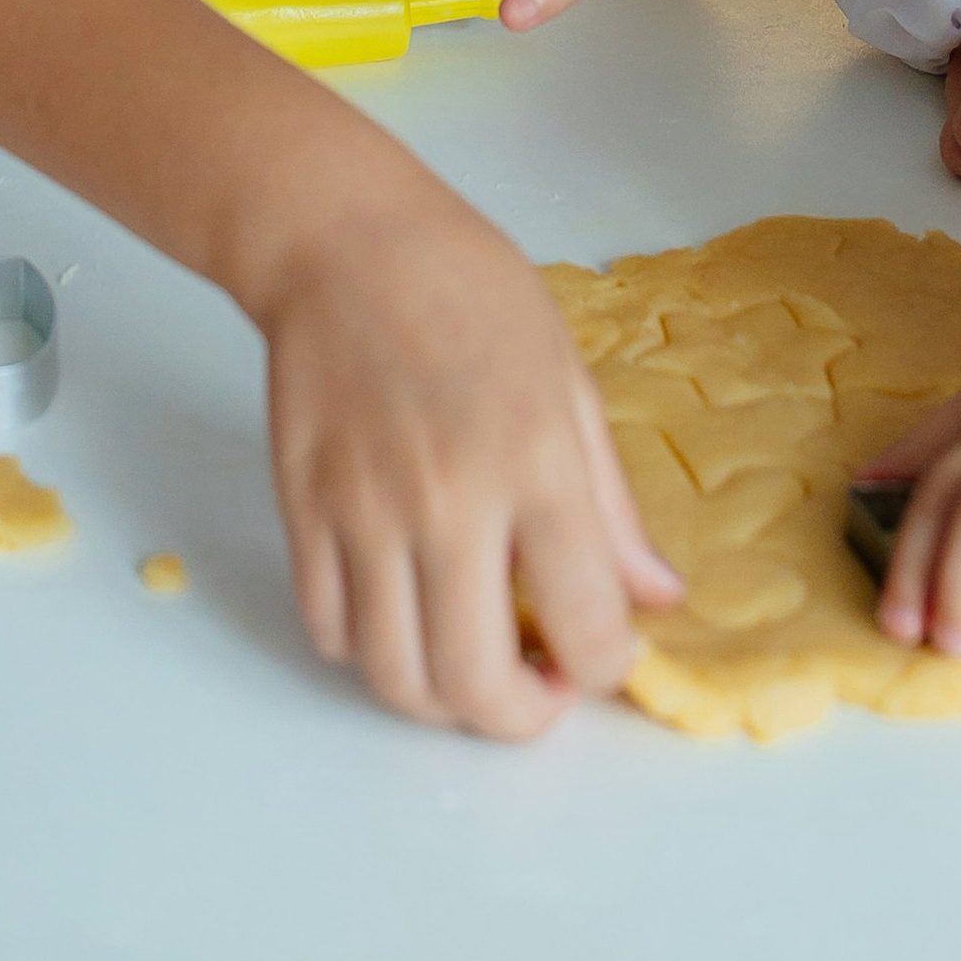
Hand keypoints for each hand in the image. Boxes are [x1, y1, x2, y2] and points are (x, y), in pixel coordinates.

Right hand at [254, 181, 680, 737]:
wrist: (342, 240)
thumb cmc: (468, 288)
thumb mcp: (569, 377)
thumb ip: (612, 502)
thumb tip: (656, 598)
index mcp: (535, 461)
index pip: (588, 628)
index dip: (605, 667)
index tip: (598, 650)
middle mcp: (448, 501)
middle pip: (476, 687)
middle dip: (519, 719)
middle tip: (535, 686)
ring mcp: (364, 513)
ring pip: (394, 678)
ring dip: (440, 700)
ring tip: (467, 660)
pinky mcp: (303, 512)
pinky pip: (328, 630)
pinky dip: (366, 649)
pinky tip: (399, 610)